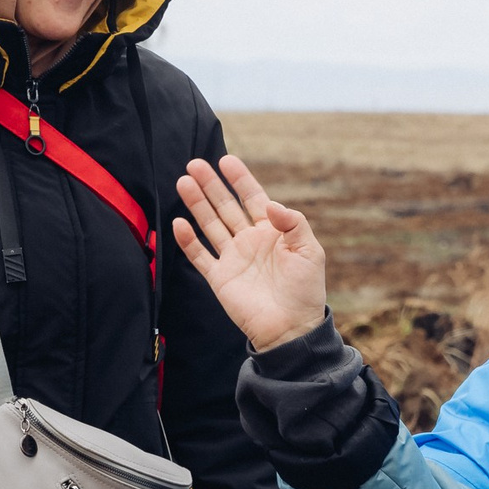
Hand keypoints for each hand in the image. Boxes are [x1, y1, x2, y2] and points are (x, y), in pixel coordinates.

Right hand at [173, 155, 328, 351]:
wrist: (291, 328)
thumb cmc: (305, 290)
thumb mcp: (309, 251)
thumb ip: (293, 223)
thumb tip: (270, 204)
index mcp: (271, 231)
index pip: (252, 197)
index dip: (240, 179)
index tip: (226, 160)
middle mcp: (249, 240)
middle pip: (225, 206)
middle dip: (211, 185)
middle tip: (195, 164)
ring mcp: (233, 258)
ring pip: (210, 224)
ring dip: (197, 204)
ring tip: (183, 183)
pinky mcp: (219, 277)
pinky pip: (200, 255)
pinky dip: (188, 240)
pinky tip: (178, 222)